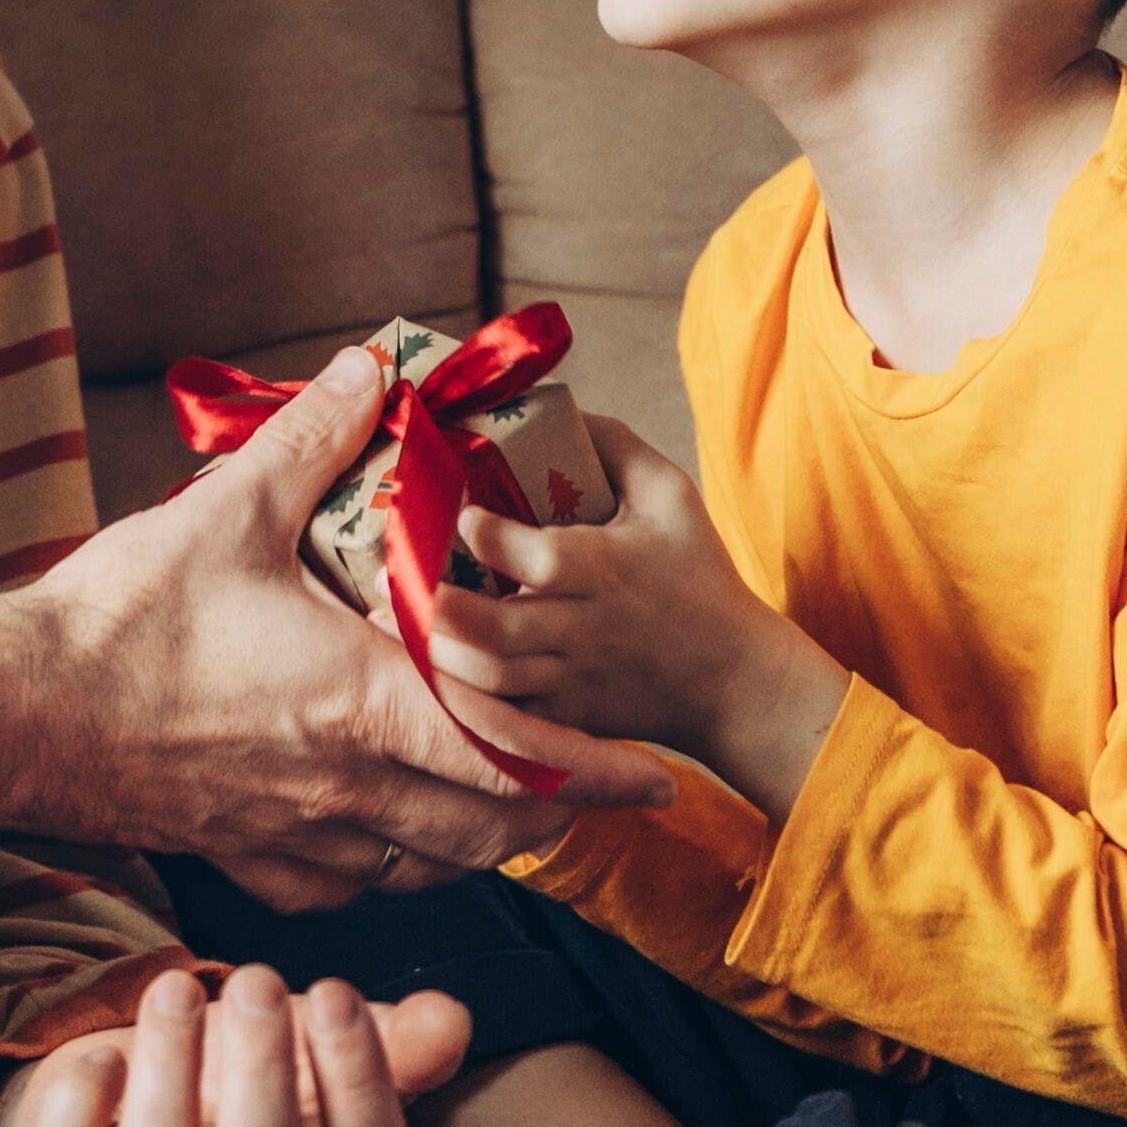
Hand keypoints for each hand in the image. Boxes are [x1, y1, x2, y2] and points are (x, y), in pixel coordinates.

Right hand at [0, 345, 665, 907]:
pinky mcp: (248, 860)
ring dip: (480, 840)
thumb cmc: (121, 619)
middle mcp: (347, 787)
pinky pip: (353, 885)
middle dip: (551, 811)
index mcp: (361, 704)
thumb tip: (369, 369)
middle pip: (490, 830)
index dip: (593, 770)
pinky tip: (389, 832)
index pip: (513, 754)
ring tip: (503, 804)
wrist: (18, 713)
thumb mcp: (224, 511)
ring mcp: (297, 835)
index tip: (651, 771)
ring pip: (429, 865)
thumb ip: (312, 440)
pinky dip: (395, 865)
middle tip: (585, 782)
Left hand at [0, 961, 472, 1126]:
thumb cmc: (235, 1068)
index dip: (360, 1086)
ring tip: (177, 986)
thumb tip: (450, 1020)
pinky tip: (102, 1053)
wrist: (119, 1085)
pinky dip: (83, 1105)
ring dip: (172, 1069)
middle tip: (256, 981)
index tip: (335, 990)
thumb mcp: (313, 1045)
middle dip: (264, 1076)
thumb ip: (388, 1039)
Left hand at [429, 423, 850, 814]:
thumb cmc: (699, 576)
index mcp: (606, 570)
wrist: (735, 682)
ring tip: (391, 620)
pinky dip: (462, 700)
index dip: (490, 537)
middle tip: (391, 576)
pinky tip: (424, 669)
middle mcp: (584, 629)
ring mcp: (573, 680)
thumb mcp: (671, 497)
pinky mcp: (566, 719)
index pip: (542, 559)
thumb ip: (616, 446)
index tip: (458, 512)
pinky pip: (503, 722)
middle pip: (501, 630)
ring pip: (493, 680)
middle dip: (441, 607)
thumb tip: (555, 405)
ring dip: (439, 654)